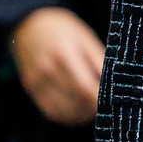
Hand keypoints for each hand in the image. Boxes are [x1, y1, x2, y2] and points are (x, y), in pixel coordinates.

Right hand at [11, 7, 104, 124]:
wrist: (27, 25)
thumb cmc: (61, 29)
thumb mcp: (84, 37)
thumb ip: (99, 61)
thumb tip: (115, 82)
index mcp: (63, 54)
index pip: (84, 87)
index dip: (100, 99)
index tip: (114, 101)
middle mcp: (46, 70)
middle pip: (75, 102)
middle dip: (94, 108)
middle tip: (108, 106)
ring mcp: (35, 81)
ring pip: (63, 111)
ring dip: (81, 115)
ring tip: (94, 109)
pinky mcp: (30, 89)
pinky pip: (50, 111)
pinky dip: (67, 116)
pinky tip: (79, 111)